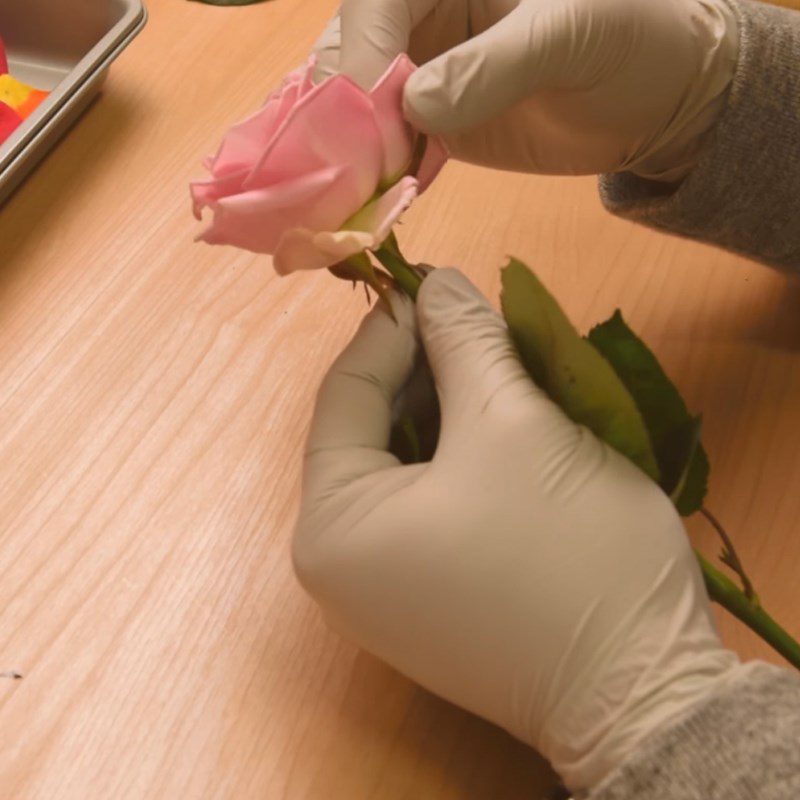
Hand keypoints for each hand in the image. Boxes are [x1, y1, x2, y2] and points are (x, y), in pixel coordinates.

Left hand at [293, 269, 741, 791]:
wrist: (640, 690)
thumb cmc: (562, 549)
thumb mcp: (511, 423)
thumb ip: (464, 341)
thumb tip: (437, 281)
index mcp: (331, 527)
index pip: (346, 397)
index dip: (391, 330)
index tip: (436, 284)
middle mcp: (339, 566)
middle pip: (371, 434)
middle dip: (423, 371)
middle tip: (473, 323)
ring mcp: (383, 592)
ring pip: (404, 468)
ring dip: (447, 410)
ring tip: (493, 364)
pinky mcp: (429, 601)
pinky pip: (427, 506)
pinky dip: (458, 458)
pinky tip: (498, 424)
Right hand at [313, 0, 738, 179]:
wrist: (657, 98)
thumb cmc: (632, 38)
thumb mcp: (571, 34)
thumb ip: (496, 64)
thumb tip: (417, 105)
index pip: (377, 2)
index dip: (361, 55)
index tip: (364, 117)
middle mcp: (421, 15)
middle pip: (349, 53)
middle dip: (338, 110)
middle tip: (341, 169)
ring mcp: (420, 73)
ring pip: (355, 106)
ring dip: (345, 151)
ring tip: (342, 196)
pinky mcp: (429, 125)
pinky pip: (383, 146)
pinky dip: (371, 175)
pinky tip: (366, 203)